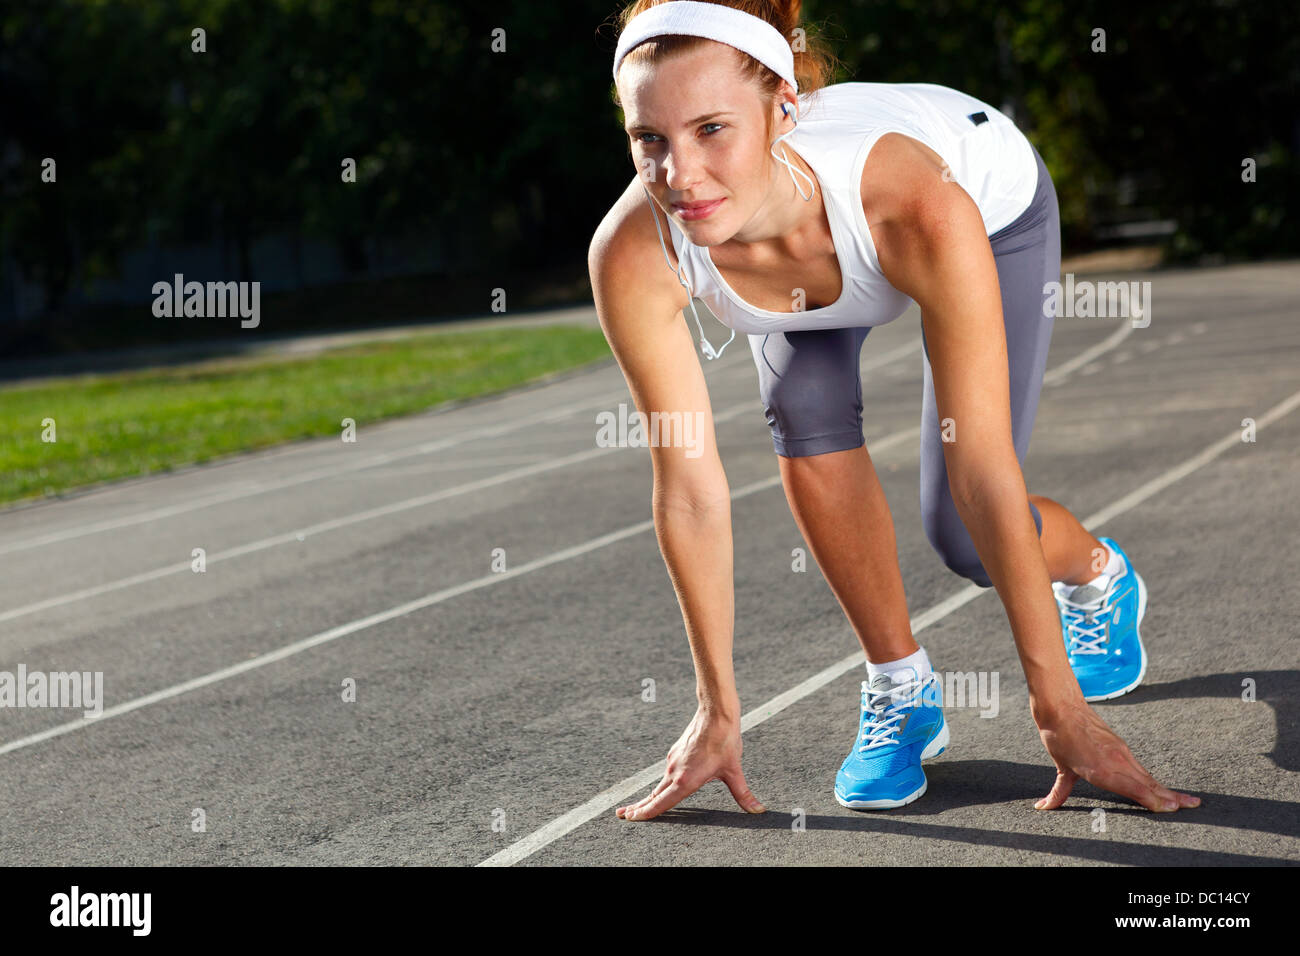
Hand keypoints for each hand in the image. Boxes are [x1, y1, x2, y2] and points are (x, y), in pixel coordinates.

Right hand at [616, 707, 765, 820]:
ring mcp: (673, 761)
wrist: (716, 712)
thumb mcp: (734, 771)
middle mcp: (674, 772)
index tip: (630, 818)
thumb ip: (743, 794)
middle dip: (638, 807)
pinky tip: (668, 784)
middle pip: (653, 795)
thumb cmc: (725, 741)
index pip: (660, 803)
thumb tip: (759, 810)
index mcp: (685, 781)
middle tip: (622, 814)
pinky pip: (668, 772)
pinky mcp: (676, 752)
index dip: (644, 813)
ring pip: (660, 784)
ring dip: (651, 795)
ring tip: (641, 804)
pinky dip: (663, 783)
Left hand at [1033, 697, 1200, 811]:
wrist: (1061, 706)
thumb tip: (1043, 807)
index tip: (1171, 809)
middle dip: (1169, 797)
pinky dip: (1151, 779)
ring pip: (1146, 776)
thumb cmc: (1059, 736)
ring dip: (1166, 789)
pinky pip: (1139, 767)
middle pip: (1148, 784)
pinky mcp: (1121, 746)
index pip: (1134, 789)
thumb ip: (1059, 791)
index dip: (1153, 800)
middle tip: (1192, 806)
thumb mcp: (1060, 767)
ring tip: (1186, 800)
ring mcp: (1121, 752)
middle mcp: (1117, 762)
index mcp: (1103, 770)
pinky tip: (1160, 787)